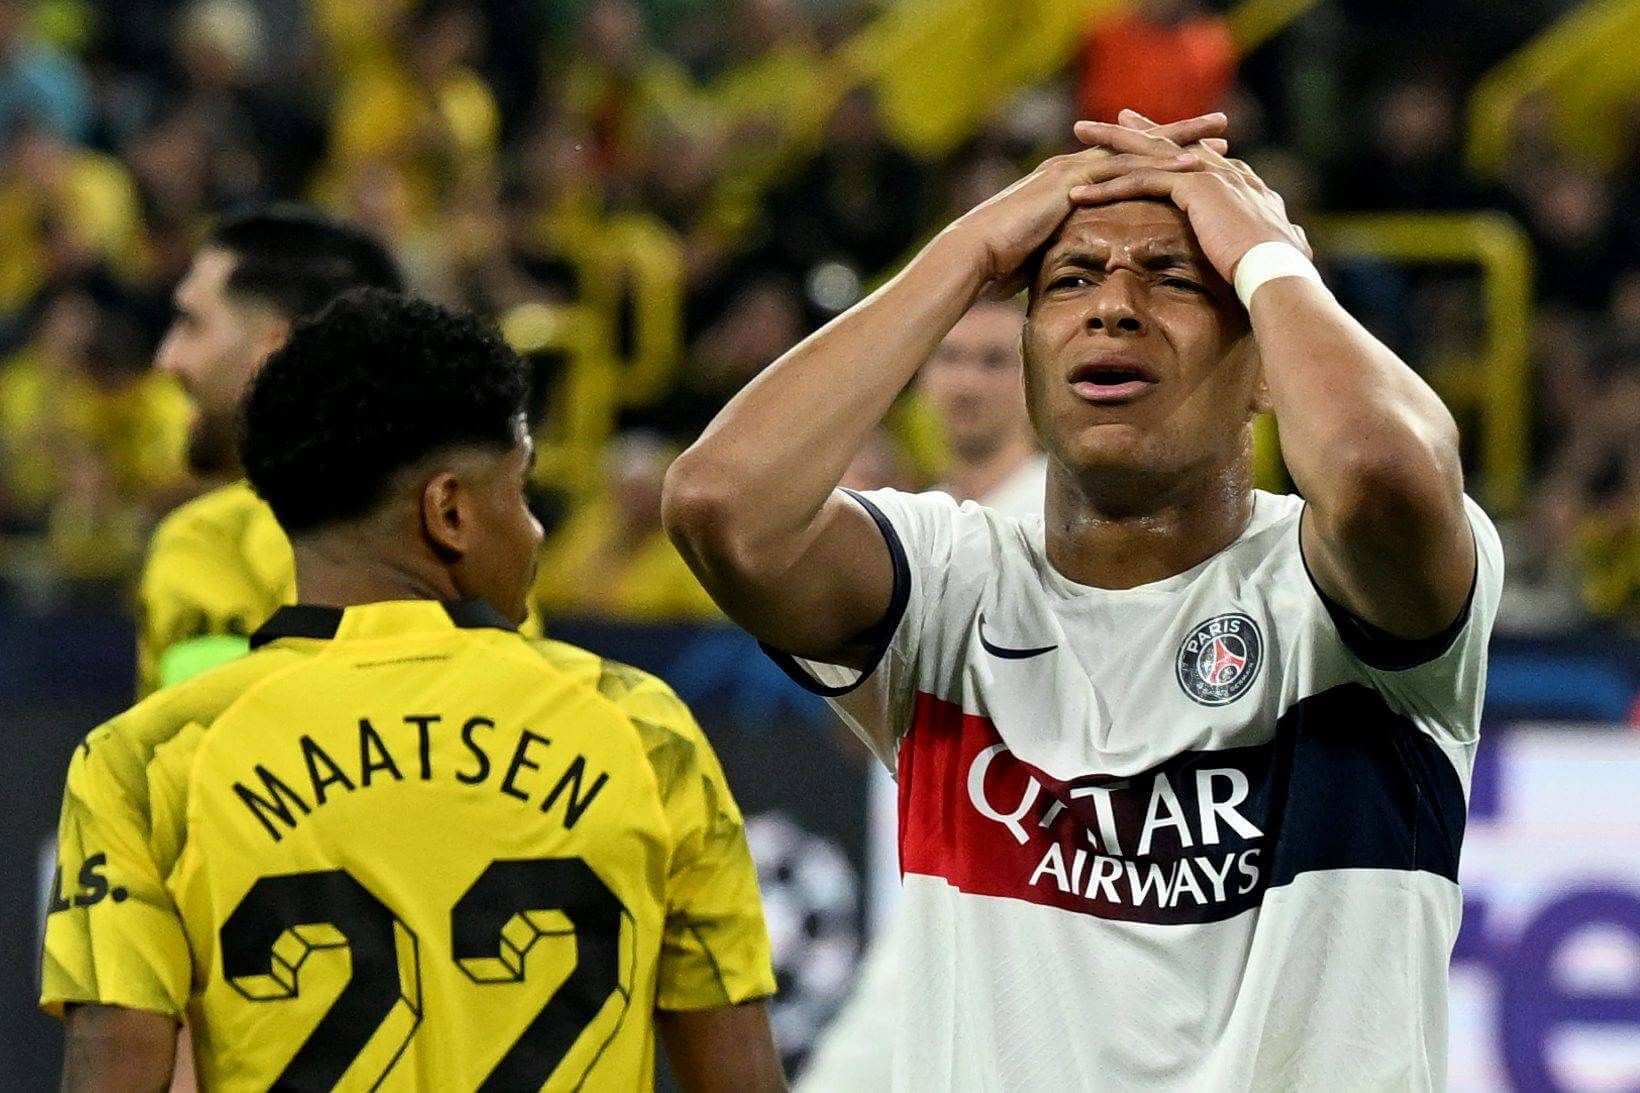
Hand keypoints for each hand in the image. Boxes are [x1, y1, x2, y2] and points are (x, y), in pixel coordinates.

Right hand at [941, 112, 1228, 286]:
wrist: (973, 256)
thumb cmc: (1001, 264)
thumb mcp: (1044, 255)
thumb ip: (1066, 254)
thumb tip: (1079, 280)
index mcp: (1073, 183)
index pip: (1125, 162)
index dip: (1161, 156)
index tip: (1198, 153)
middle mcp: (1076, 168)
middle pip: (1137, 144)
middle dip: (1180, 134)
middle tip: (1220, 125)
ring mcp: (1074, 170)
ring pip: (1137, 148)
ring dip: (1180, 140)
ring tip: (1219, 133)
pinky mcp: (1071, 181)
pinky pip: (1124, 170)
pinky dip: (1160, 166)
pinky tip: (1191, 166)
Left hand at [1070, 114, 1310, 283]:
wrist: (1279, 271)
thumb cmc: (1279, 272)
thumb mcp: (1278, 247)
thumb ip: (1276, 238)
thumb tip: (1290, 242)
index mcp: (1243, 183)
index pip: (1199, 157)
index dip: (1172, 146)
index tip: (1151, 137)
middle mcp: (1226, 171)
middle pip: (1170, 144)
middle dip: (1136, 130)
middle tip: (1105, 120)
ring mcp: (1210, 175)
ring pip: (1149, 154)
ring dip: (1110, 146)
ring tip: (1079, 136)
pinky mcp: (1194, 188)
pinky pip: (1142, 182)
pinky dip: (1109, 187)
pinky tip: (1081, 193)